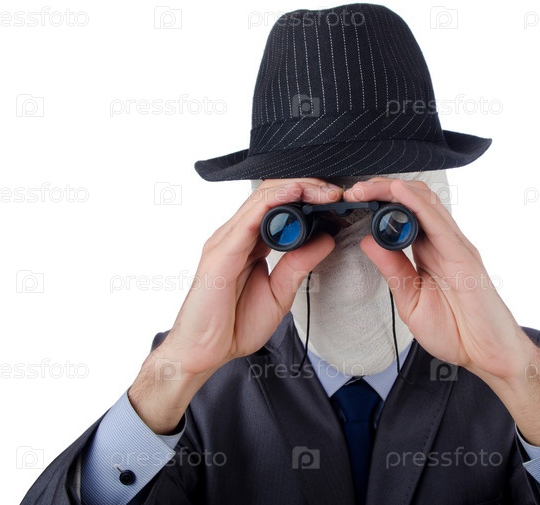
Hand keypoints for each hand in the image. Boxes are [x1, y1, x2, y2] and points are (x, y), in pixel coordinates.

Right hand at [130, 179, 341, 432]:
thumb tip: (326, 239)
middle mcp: (235, 236)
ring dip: (295, 189)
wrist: (203, 353)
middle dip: (307, 187)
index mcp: (249, 243)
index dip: (308, 196)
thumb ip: (299, 264)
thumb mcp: (280, 293)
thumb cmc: (233, 325)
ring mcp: (226, 241)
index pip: (278, 206)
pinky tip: (294, 195)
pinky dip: (273, 203)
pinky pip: (248, 219)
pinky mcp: (220, 253)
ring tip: (323, 190)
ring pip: (261, 199)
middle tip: (336, 191)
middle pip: (271, 195)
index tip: (336, 199)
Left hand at [345, 178, 539, 444]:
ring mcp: (455, 247)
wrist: (488, 355)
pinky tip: (399, 193)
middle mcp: (443, 244)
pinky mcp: (464, 257)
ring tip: (366, 186)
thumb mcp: (410, 299)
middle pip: (413, 201)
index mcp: (429, 252)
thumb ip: (393, 269)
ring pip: (425, 203)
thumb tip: (368, 241)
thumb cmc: (456, 331)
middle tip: (353, 190)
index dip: (378, 201)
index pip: (403, 214)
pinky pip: (439, 223)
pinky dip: (418, 204)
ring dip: (393, 190)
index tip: (351, 199)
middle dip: (381, 190)